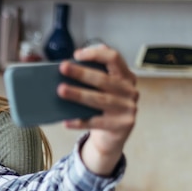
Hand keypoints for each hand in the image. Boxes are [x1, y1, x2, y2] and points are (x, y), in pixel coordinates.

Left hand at [57, 45, 138, 173]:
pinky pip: (96, 122)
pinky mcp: (121, 125)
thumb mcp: (103, 89)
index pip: (114, 58)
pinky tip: (66, 121)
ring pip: (99, 99)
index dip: (96, 54)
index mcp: (126, 76)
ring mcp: (127, 108)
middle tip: (63, 68)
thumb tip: (61, 66)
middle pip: (104, 79)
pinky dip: (80, 122)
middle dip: (81, 73)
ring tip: (61, 90)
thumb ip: (92, 75)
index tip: (76, 54)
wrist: (112, 136)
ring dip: (78, 94)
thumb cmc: (103, 108)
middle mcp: (130, 91)